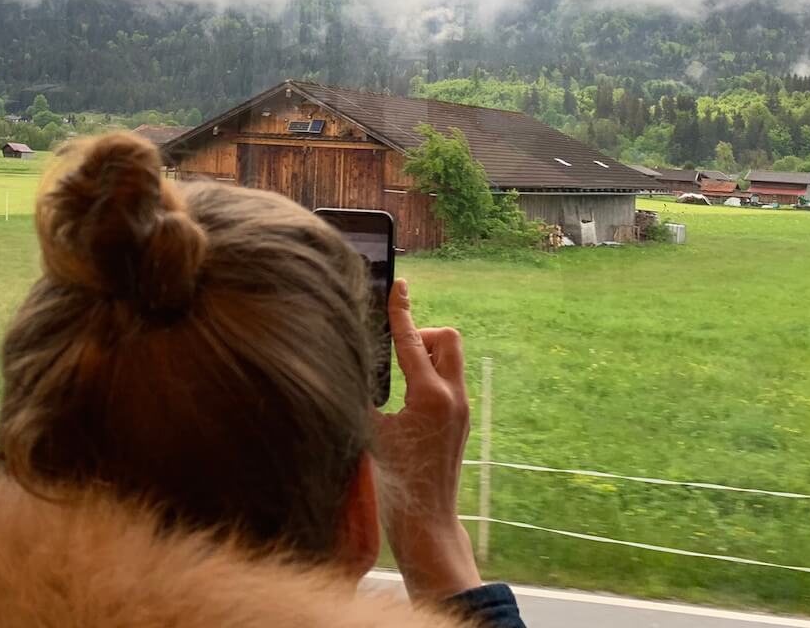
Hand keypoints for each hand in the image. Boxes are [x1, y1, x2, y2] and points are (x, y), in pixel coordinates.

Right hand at [375, 278, 482, 603]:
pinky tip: (405, 400)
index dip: (401, 310)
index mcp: (429, 396)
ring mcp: (461, 410)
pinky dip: (429, 377)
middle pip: (447, 339)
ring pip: (451, 358)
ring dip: (428, 356)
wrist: (426, 523)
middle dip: (422, 335)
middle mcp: (452, 398)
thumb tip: (349, 366)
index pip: (412, 339)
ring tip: (398, 382)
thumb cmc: (393, 484)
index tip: (399, 285)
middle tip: (397, 355)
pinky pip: (449, 381)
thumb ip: (362, 394)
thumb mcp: (369, 432)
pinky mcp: (460, 422)